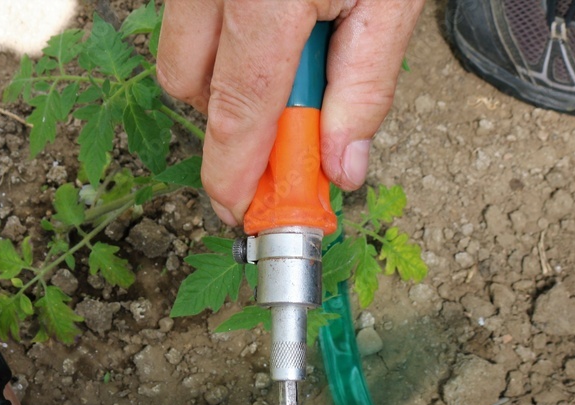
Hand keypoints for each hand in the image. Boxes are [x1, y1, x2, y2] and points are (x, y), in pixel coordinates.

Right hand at [157, 0, 425, 225]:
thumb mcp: (394, 1)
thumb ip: (366, 88)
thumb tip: (340, 168)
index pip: (238, 111)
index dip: (233, 175)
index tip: (240, 213)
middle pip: (190, 84)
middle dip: (230, 116)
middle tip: (290, 112)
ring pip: (180, 44)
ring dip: (225, 70)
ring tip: (289, 42)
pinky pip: (187, 7)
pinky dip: (223, 28)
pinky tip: (273, 8)